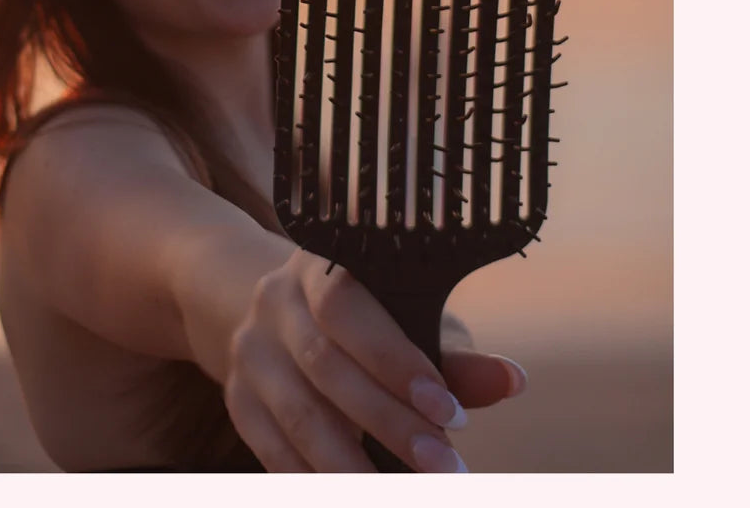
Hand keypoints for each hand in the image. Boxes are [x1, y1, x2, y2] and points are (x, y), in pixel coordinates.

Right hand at [224, 248, 524, 471]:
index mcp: (320, 265)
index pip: (347, 305)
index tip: (449, 412)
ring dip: (353, 466)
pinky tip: (352, 494)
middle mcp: (276, 301)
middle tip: (443, 467)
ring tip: (399, 496)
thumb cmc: (361, 316)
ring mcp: (251, 351)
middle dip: (389, 422)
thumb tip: (511, 380)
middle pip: (325, 364)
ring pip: (298, 414)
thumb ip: (451, 353)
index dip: (394, 360)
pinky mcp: (239, 398)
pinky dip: (313, 479)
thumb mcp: (401, 316)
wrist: (275, 312)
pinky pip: (272, 448)